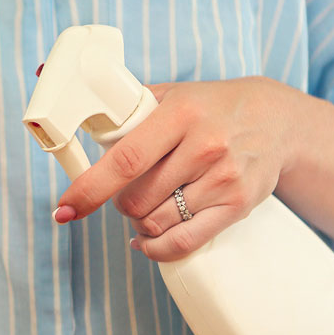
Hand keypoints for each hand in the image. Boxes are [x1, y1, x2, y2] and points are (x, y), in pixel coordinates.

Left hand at [53, 77, 308, 260]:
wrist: (276, 120)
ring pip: (156, 222)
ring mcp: (224, 177)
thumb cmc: (209, 108)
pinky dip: (157, 247)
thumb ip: (123, 108)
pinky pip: (184, 242)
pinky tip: (148, 239)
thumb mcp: (169, 96)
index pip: (125, 160)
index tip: (65, 208)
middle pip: (136, 200)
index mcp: (180, 113)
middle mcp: (205, 145)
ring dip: (140, 222)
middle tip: (128, 190)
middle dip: (120, 203)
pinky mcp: (238, 204)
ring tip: (149, 203)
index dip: (90, 189)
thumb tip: (57, 87)